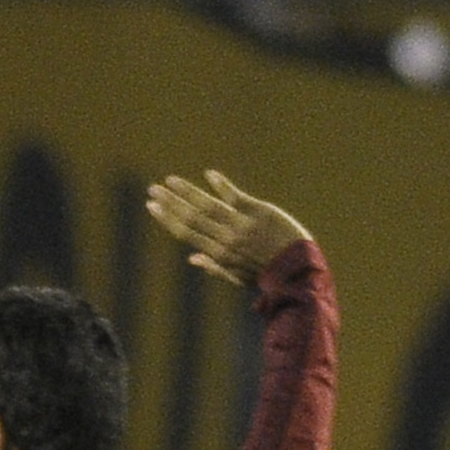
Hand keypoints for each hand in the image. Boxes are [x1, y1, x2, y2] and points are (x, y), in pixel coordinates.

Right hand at [145, 171, 309, 288]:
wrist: (297, 271)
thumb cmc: (267, 275)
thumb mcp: (237, 276)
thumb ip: (214, 266)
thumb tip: (191, 258)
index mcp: (217, 254)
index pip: (185, 233)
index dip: (167, 218)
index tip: (152, 206)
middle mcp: (225, 238)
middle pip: (191, 217)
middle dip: (170, 202)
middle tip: (153, 188)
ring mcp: (241, 225)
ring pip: (207, 206)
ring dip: (187, 191)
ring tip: (170, 180)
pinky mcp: (259, 212)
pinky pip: (235, 197)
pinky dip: (221, 185)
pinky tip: (209, 174)